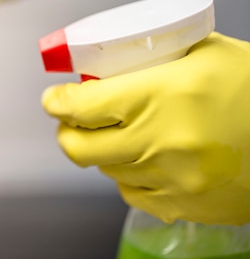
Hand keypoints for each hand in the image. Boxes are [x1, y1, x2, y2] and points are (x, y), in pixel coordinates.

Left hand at [42, 32, 249, 224]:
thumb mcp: (205, 53)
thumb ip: (151, 58)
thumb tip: (104, 65)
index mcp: (162, 95)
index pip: (81, 105)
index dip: (57, 102)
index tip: (53, 98)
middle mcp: (160, 142)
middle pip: (77, 146)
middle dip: (66, 131)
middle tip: (71, 119)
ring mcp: (170, 180)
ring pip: (103, 170)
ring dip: (99, 152)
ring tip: (112, 134)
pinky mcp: (182, 205)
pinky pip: (131, 194)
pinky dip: (127, 176)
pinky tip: (140, 159)